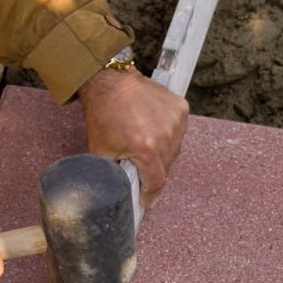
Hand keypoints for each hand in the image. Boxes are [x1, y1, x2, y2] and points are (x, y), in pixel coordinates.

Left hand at [78, 67, 187, 207]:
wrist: (109, 82)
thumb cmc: (103, 114)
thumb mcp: (102, 151)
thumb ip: (113, 174)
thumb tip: (120, 192)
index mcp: (147, 148)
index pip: (157, 182)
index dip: (150, 194)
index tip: (146, 200)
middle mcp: (166, 135)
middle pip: (166, 167)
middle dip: (153, 172)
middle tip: (140, 169)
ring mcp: (175, 120)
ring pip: (174, 150)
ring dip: (162, 154)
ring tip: (146, 146)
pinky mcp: (180, 108)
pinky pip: (179, 132)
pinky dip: (169, 135)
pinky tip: (154, 131)